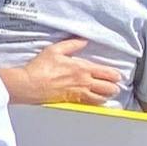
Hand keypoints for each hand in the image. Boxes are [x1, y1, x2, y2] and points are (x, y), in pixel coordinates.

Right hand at [7, 39, 123, 106]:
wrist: (29, 84)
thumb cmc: (40, 67)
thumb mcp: (55, 50)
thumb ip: (72, 44)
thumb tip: (83, 40)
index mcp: (82, 69)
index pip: (106, 73)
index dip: (115, 75)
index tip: (117, 75)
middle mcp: (84, 82)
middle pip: (108, 88)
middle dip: (114, 88)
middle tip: (114, 86)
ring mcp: (79, 94)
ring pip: (101, 99)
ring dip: (106, 96)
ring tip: (107, 94)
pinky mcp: (72, 102)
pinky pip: (90, 104)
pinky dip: (96, 103)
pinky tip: (96, 101)